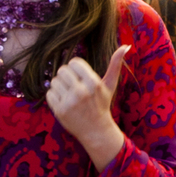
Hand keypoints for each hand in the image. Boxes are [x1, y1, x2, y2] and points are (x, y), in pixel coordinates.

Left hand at [47, 45, 128, 169]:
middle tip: (74, 86)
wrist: (96, 130)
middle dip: (67, 77)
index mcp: (94, 83)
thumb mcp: (110, 85)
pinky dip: (55, 97)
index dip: (75, 68)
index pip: (73, 63)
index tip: (80, 76)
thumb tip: (126, 46)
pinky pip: (49, 93)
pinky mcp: (59, 110)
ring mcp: (69, 102)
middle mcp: (81, 92)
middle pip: (62, 70)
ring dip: (60, 86)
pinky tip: (64, 102)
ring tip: (70, 95)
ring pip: (54, 81)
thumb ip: (116, 65)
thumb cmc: (102, 104)